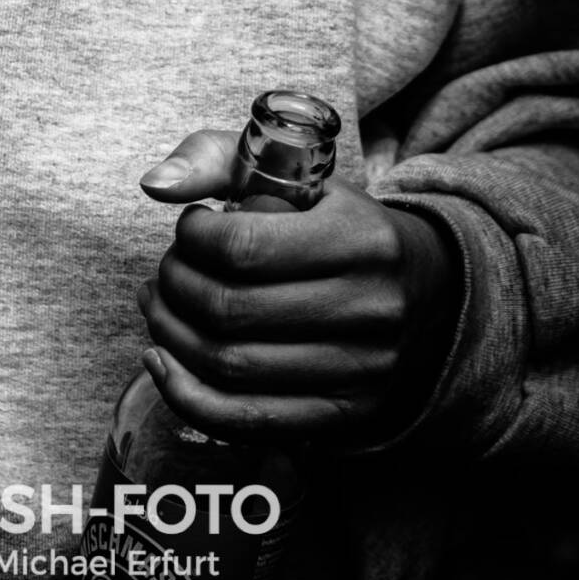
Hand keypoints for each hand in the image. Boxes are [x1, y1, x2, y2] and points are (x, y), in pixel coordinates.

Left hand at [134, 127, 461, 446]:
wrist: (425, 290)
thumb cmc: (337, 222)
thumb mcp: (294, 171)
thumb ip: (216, 159)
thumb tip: (154, 184)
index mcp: (361, 240)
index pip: (243, 246)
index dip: (192, 237)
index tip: (189, 227)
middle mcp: (369, 310)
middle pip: (230, 310)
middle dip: (175, 286)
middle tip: (166, 270)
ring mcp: (361, 371)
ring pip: (231, 367)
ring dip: (171, 335)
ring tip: (160, 306)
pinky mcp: (345, 415)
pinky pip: (247, 420)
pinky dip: (188, 396)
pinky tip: (161, 363)